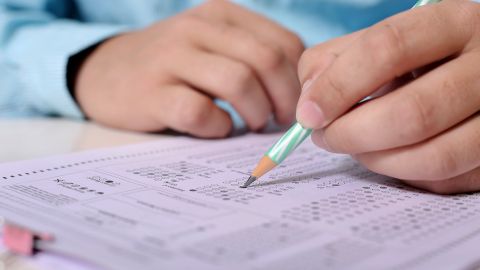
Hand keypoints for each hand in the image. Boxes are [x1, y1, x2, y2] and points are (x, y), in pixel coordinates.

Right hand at [75, 0, 302, 137]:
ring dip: (255, 113)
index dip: (298, 81)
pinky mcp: (152, 93)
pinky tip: (215, 128)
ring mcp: (171, 58)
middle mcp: (197, 28)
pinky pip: (200, 112)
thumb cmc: (173, 65)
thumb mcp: (213, 46)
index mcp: (221, 14)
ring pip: (238, 83)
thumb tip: (299, 94)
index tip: (295, 106)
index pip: (284, 43)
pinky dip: (218, 127)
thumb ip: (252, 57)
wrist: (106, 72)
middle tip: (278, 122)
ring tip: (250, 125)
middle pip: (267, 60)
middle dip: (284, 100)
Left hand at [296, 0, 479, 193]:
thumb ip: (338, 59)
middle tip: (326, 138)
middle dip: (352, 134)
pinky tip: (391, 156)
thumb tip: (310, 99)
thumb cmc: (422, 59)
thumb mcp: (385, 42)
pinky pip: (446, 180)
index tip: (308, 114)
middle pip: (412, 113)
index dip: (339, 86)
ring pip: (434, 156)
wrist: (479, 73)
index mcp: (453, 24)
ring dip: (377, 161)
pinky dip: (405, 174)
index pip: (388, 49)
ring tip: (356, 149)